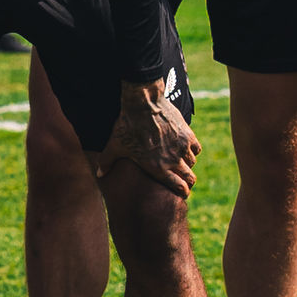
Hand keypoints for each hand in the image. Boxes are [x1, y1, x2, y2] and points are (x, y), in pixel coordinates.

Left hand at [96, 78, 199, 204]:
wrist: (142, 104)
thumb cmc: (127, 126)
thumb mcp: (115, 146)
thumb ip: (107, 162)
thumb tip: (99, 174)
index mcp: (157, 168)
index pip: (178, 187)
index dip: (182, 192)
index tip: (183, 192)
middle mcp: (172, 160)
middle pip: (190, 178)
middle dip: (188, 181)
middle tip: (185, 181)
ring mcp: (181, 147)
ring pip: (192, 162)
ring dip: (188, 164)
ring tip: (182, 162)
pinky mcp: (187, 134)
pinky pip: (196, 148)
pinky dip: (193, 150)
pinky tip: (186, 148)